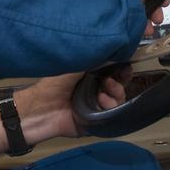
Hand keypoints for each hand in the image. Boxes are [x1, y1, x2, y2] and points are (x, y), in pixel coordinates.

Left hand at [17, 66, 134, 139]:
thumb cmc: (55, 84)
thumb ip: (94, 58)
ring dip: (117, 92)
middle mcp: (96, 91)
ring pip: (120, 100)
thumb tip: (113, 49)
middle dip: (122, 80)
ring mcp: (98, 106)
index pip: (113, 72)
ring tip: (105, 89)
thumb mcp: (75, 65)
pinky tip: (102, 101)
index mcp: (91, 77)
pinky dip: (111, 106)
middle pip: (120, 85)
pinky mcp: (98, 121)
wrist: (43, 107)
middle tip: (118, 76)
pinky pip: (114, 115)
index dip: (122, 68)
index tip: (126, 64)